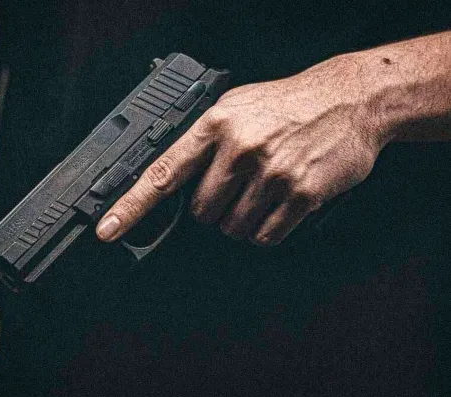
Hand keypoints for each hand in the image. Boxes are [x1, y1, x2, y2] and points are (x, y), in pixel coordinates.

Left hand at [96, 70, 386, 245]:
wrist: (350, 98)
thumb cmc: (287, 104)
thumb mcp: (236, 106)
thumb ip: (204, 139)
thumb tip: (173, 178)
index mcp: (215, 125)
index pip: (162, 173)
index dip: (131, 206)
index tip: (108, 229)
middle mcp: (239, 148)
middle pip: (201, 212)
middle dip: (213, 210)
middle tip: (235, 188)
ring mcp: (270, 172)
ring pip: (233, 228)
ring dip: (242, 221)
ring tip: (261, 191)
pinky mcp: (300, 193)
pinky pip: (266, 236)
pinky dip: (266, 230)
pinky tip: (278, 205)